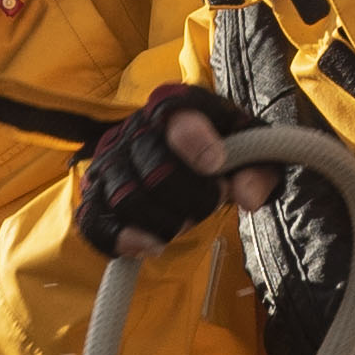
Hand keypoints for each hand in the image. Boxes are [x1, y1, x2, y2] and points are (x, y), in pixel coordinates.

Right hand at [75, 85, 279, 258]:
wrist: (183, 156)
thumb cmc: (219, 151)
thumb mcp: (250, 152)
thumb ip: (259, 168)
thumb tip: (248, 196)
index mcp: (176, 107)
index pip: (174, 113)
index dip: (194, 140)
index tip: (216, 166)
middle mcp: (135, 129)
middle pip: (153, 165)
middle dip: (190, 196)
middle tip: (212, 203)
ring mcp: (110, 162)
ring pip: (127, 198)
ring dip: (164, 221)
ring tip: (185, 224)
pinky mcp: (95, 195)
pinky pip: (95, 221)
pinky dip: (123, 239)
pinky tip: (151, 247)